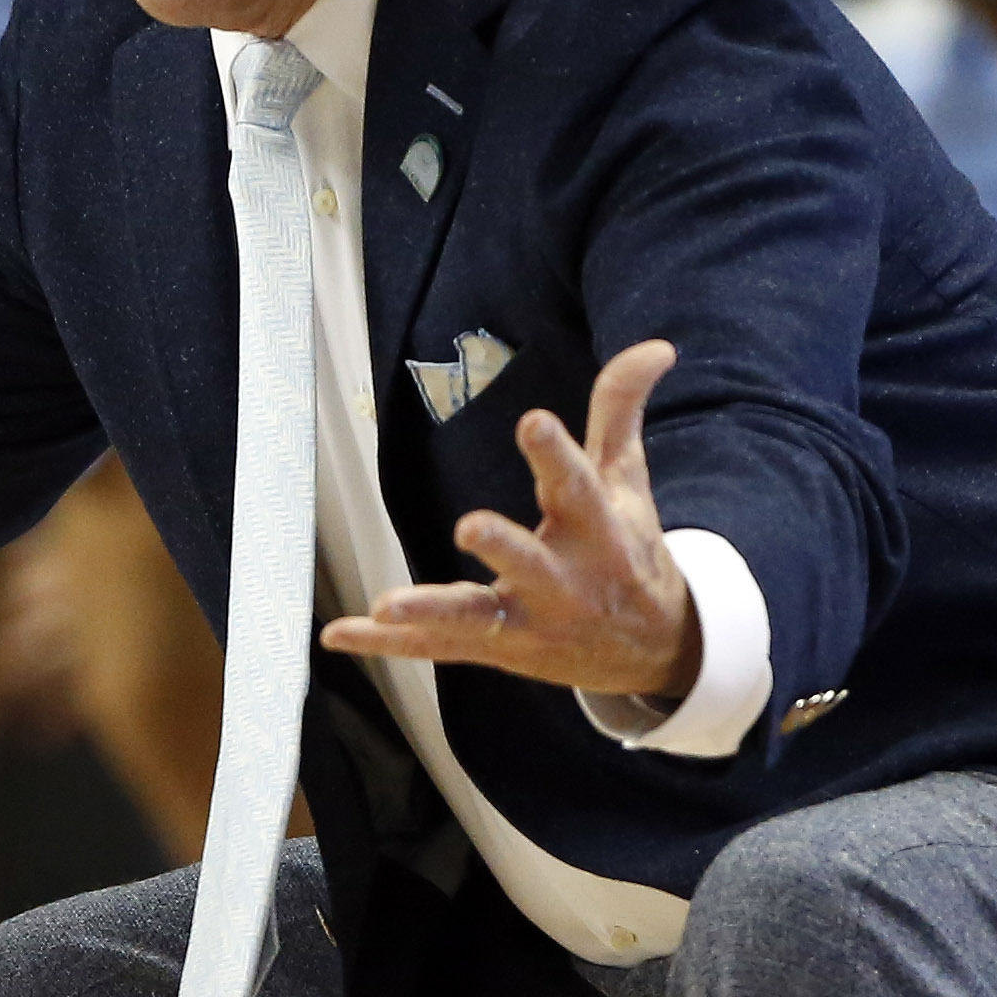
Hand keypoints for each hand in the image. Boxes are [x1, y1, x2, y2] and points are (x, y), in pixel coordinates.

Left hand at [321, 339, 702, 698]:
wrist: (652, 650)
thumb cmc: (627, 548)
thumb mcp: (628, 481)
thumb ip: (621, 410)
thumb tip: (657, 346)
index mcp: (597, 529)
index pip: (576, 484)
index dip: (554, 453)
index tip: (534, 422)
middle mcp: (564, 580)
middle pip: (529, 562)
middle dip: (503, 547)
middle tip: (469, 527)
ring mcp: (528, 620)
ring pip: (475, 616)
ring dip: (430, 609)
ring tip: (386, 605)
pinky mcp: (497, 648)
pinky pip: (438, 646)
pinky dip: (389, 644)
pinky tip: (339, 632)